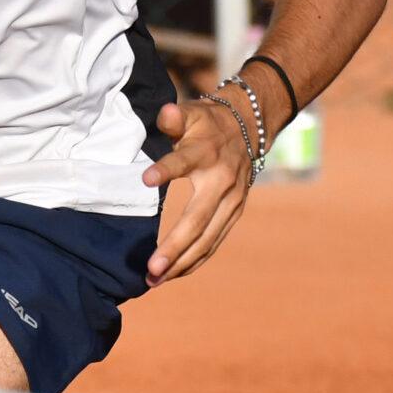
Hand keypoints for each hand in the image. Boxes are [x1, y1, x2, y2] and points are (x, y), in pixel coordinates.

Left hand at [140, 93, 252, 288]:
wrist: (248, 127)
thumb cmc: (206, 122)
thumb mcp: (191, 112)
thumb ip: (174, 117)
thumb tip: (165, 113)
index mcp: (206, 152)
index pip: (182, 161)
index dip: (165, 169)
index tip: (145, 179)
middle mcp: (222, 182)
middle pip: (197, 219)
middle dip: (174, 246)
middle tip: (151, 268)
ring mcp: (232, 202)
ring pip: (207, 239)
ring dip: (182, 262)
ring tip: (155, 280)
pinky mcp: (234, 214)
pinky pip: (213, 242)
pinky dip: (195, 260)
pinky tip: (175, 274)